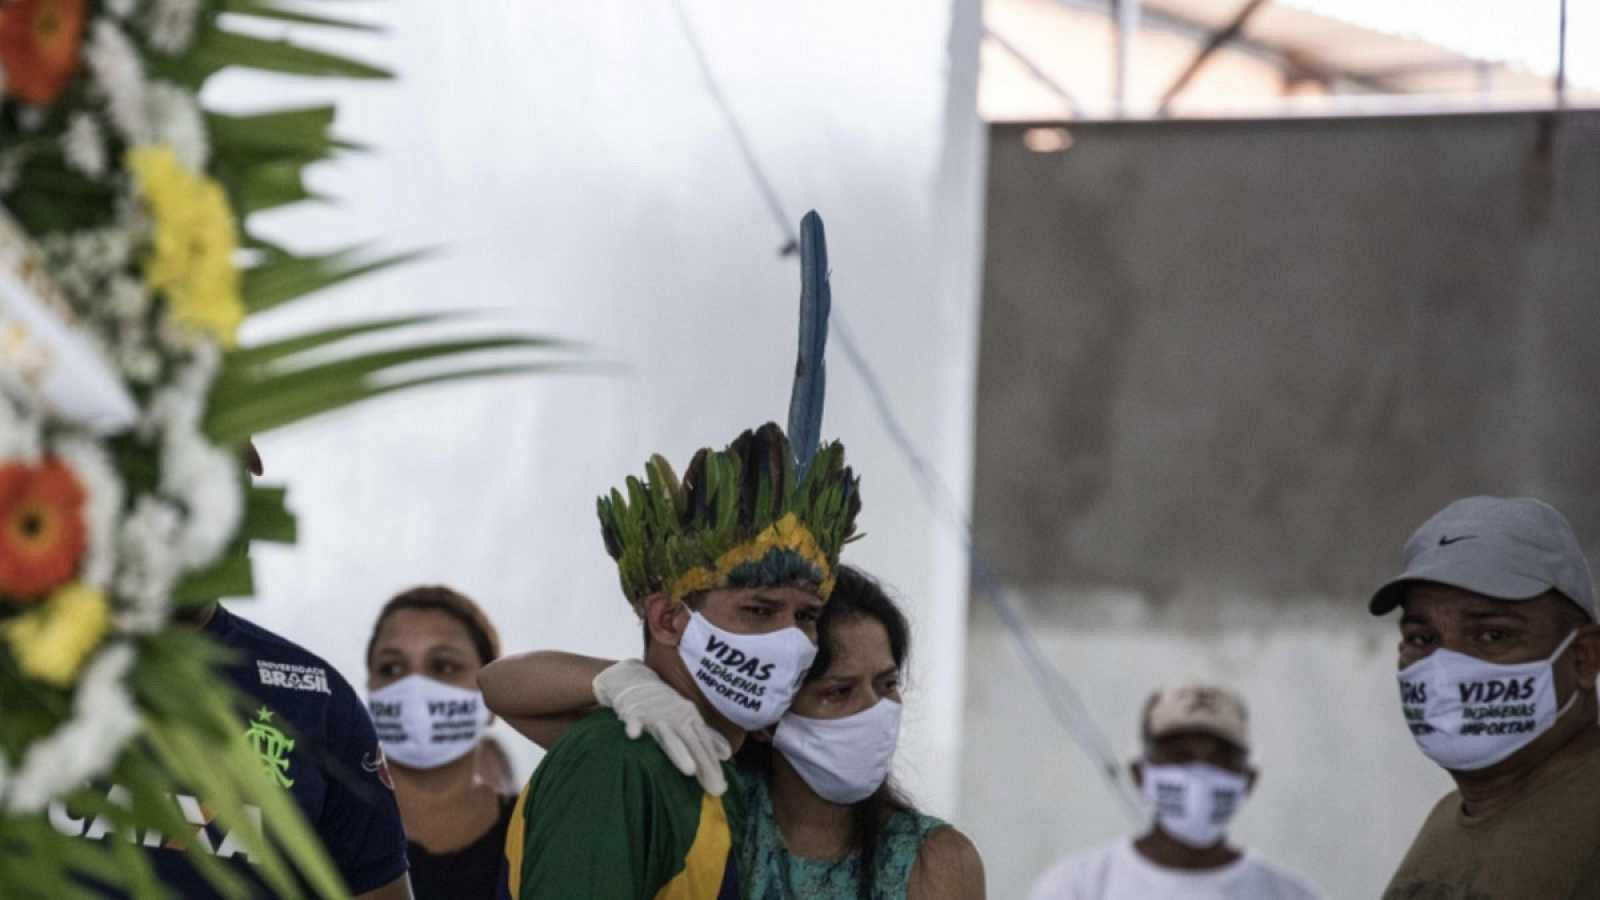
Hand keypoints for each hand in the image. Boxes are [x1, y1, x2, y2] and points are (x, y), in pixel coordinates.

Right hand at [593, 659, 731, 794]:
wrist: (635, 679)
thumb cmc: (663, 704)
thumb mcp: (687, 717)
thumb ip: (706, 736)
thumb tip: (727, 754)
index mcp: (690, 718)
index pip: (704, 745)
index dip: (713, 765)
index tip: (721, 788)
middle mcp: (676, 717)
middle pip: (692, 743)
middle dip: (704, 764)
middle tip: (714, 786)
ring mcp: (656, 715)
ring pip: (668, 735)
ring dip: (678, 751)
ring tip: (690, 770)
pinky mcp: (635, 712)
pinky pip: (634, 721)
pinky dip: (634, 726)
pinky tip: (634, 736)